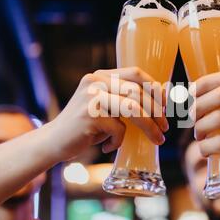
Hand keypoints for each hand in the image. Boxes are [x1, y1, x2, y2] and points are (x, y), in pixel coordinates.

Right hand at [44, 67, 167, 161]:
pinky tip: (107, 147)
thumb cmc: (85, 127)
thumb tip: (164, 96)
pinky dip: (118, 141)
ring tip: (157, 140)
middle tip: (165, 129)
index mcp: (101, 76)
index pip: (136, 73)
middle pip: (137, 91)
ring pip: (132, 108)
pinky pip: (118, 128)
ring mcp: (91, 98)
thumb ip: (125, 101)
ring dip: (149, 127)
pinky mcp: (89, 116)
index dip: (155, 89)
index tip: (166, 107)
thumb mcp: (106, 108)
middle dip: (157, 112)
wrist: (53, 142)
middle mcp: (95, 82)